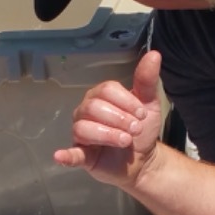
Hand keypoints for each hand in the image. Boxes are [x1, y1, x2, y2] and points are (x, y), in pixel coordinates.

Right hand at [53, 49, 165, 188]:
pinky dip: (65, 155)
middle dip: (118, 118)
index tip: (142, 114)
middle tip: (136, 129)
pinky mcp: (82, 155)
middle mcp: (86, 111)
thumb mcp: (149, 104)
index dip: (125, 101)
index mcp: (101, 96)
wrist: (144, 160)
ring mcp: (81, 133)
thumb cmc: (141, 129)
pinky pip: (70, 153)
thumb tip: (154, 54)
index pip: (106, 90)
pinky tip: (60, 156)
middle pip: (93, 107)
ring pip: (84, 127)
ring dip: (108, 134)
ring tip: (126, 141)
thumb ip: (147, 81)